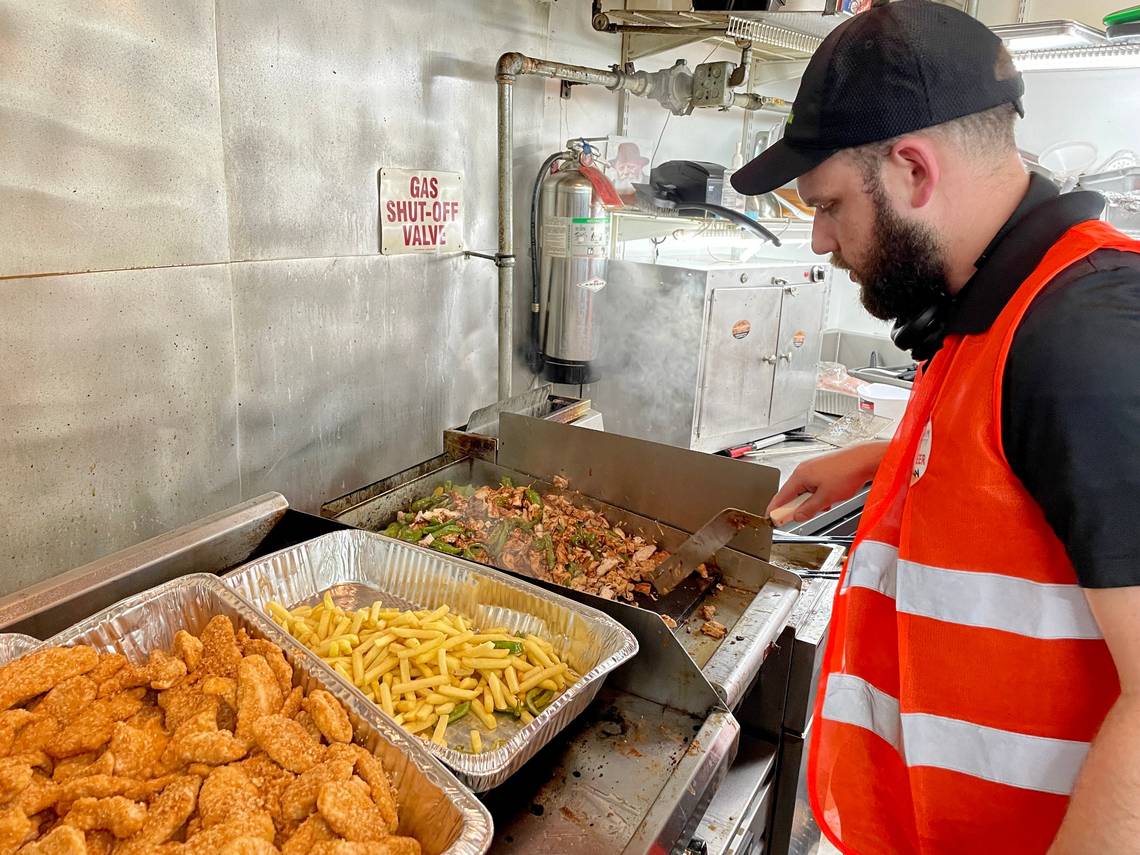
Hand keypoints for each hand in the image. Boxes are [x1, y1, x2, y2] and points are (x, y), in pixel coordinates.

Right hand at [767, 441, 888, 522]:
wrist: (865, 459)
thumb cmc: (847, 473)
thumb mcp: (826, 498)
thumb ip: (809, 509)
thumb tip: (797, 516)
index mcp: (800, 475)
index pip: (781, 496)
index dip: (775, 509)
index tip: (771, 519)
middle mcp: (804, 469)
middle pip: (792, 493)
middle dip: (797, 507)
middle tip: (802, 517)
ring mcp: (813, 467)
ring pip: (805, 490)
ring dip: (811, 501)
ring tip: (825, 504)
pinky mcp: (822, 468)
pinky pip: (814, 485)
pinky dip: (819, 494)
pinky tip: (830, 497)